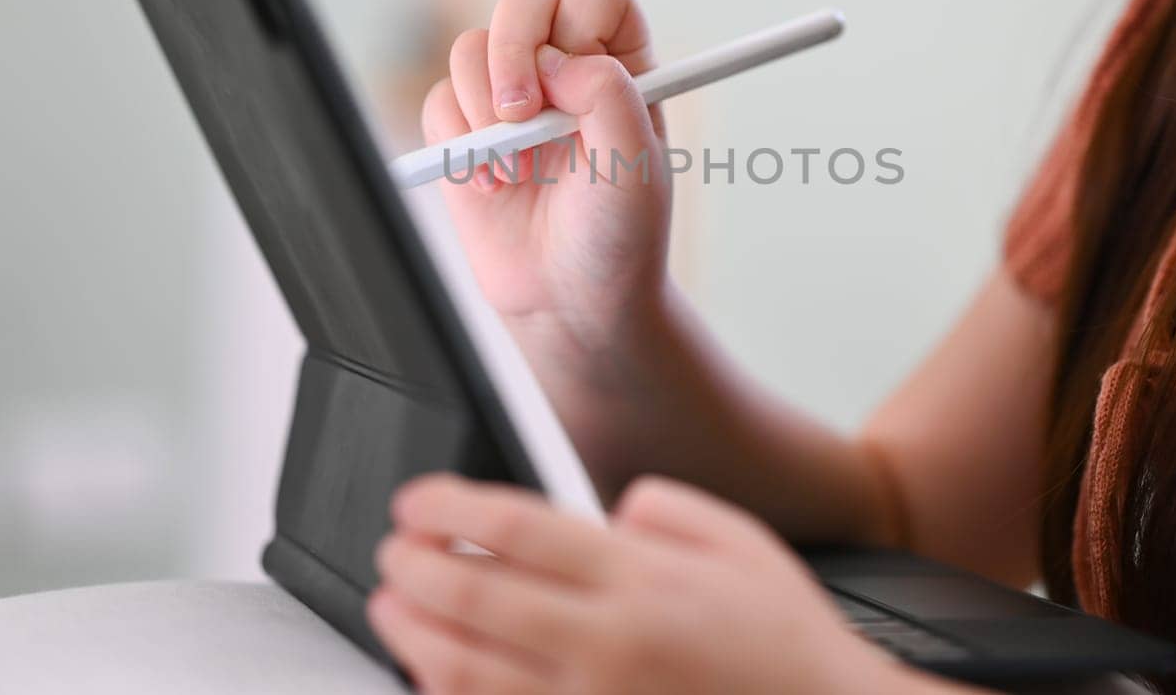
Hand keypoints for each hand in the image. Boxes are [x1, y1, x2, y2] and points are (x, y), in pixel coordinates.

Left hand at [368, 474, 942, 694]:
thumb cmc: (786, 642)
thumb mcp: (742, 539)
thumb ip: (666, 509)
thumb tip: (606, 511)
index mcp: (642, 579)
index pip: (517, 528)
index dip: (449, 506)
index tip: (417, 500)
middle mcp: (606, 643)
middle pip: (474, 595)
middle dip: (413, 566)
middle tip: (390, 548)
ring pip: (466, 670)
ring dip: (411, 633)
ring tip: (388, 607)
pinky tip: (434, 673)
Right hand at [424, 0, 671, 386]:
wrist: (572, 301)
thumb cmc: (617, 234)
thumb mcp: (636, 163)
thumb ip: (608, 92)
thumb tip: (556, 58)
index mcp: (621, 61)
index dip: (580, 23)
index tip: (577, 79)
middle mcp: (565, 66)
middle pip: (523, 0)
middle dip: (512, 52)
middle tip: (522, 114)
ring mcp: (512, 94)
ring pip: (471, 47)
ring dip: (485, 108)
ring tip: (516, 169)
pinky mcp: (466, 129)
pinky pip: (440, 100)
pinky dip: (459, 142)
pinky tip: (494, 184)